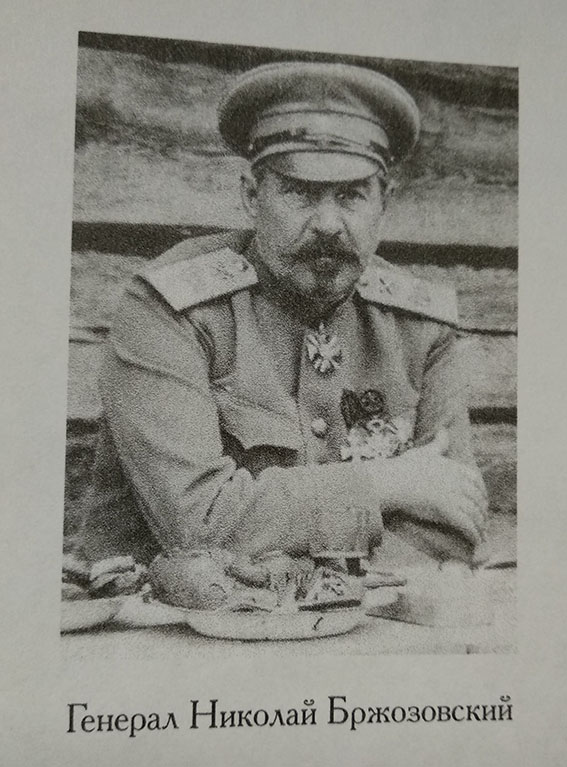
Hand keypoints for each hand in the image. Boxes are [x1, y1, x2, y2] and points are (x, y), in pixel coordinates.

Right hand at [369, 429, 487, 546]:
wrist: (391, 481)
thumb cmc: (404, 467)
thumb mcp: (424, 452)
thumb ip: (438, 444)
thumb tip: (444, 431)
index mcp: (453, 467)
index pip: (476, 480)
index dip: (482, 492)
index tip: (482, 501)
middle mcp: (457, 480)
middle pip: (477, 498)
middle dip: (482, 511)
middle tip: (483, 521)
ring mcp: (453, 495)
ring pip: (474, 513)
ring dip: (480, 525)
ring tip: (481, 534)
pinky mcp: (448, 510)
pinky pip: (466, 525)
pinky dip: (473, 534)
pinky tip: (475, 541)